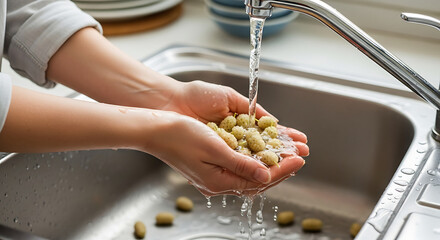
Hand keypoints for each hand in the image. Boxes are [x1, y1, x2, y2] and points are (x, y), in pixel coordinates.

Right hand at [148, 81, 308, 194]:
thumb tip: (266, 176)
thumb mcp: (214, 149)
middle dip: (281, 168)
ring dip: (270, 164)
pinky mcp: (210, 166)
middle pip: (257, 180)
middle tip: (299, 157)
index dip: (282, 168)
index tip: (299, 159)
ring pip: (249, 173)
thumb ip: (241, 164)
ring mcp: (213, 175)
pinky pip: (239, 166)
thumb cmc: (180, 135)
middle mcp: (217, 182)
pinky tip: (263, 153)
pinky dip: (255, 160)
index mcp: (218, 182)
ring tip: (287, 155)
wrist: (155, 130)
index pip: (259, 179)